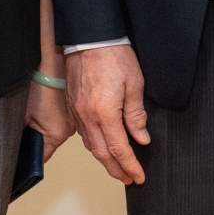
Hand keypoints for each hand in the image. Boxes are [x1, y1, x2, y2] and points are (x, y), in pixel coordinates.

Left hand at [24, 79, 73, 161]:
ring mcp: (72, 120)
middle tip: (22, 132)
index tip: (18, 158)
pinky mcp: (70, 111)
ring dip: (42, 131)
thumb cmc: (38, 85)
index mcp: (57, 134)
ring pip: (53, 134)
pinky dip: (48, 121)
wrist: (50, 64)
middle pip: (47, 146)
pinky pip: (58, 123)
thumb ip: (21, 134)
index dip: (28, 159)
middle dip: (34, 142)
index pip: (41, 158)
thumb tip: (16, 145)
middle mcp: (69, 130)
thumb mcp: (23, 115)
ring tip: (32, 117)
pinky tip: (40, 111)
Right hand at [66, 45, 150, 184]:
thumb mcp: (135, 84)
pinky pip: (83, 132)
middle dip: (116, 169)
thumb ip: (136, 115)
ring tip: (116, 167)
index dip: (130, 165)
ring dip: (104, 159)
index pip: (119, 149)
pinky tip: (102, 145)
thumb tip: (141, 137)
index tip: (138, 176)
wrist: (89, 36)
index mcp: (105, 113)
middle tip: (128, 178)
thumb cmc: (113, 55)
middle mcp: (88, 115)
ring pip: (90, 144)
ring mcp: (78, 110)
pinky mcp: (73, 103)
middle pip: (101, 153)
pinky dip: (94, 144)